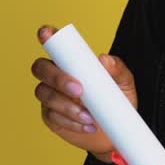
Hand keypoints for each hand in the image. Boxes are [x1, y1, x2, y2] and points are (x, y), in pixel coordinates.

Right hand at [32, 24, 137, 162]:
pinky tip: (87, 126)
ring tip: (90, 116)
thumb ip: (117, 69)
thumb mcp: (124, 84)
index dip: (47, 37)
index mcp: (72, 62)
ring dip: (67, 106)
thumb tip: (103, 59)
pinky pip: (53, 116)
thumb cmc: (117, 102)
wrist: (116, 132)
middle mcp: (56, 76)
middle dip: (58, 78)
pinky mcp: (51, 117)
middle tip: (80, 90)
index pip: (55, 46)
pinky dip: (71, 121)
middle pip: (40, 68)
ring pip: (45, 94)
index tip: (46, 32)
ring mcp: (50, 96)